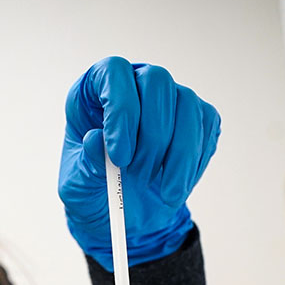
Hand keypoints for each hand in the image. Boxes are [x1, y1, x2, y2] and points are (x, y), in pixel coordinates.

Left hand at [57, 56, 220, 270]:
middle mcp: (135, 83)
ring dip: (179, 154)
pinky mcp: (196, 117)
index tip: (120, 156)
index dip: (120, 110)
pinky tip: (179, 185)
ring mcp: (169, 97)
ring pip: (187, 104)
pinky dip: (195, 161)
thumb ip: (86, 163)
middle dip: (153, 136)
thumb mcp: (78, 185)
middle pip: (157, 81)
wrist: (125, 212)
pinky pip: (206, 126)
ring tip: (164, 192)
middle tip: (141, 177)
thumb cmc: (94, 189)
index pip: (114, 72)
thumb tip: (96, 140)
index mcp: (95, 90)